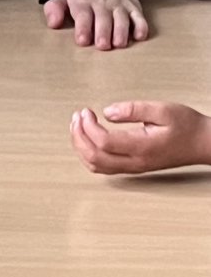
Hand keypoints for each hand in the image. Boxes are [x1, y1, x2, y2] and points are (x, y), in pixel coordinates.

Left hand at [44, 0, 146, 48]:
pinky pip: (139, 17)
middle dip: (103, 32)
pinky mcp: (134, 8)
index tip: (82, 40)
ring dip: (121, 31)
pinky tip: (140, 36)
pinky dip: (141, 26)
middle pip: (104, 18)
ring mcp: (119, 5)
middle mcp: (102, 3)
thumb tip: (53, 24)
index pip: (83, 14)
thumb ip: (54, 9)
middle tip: (102, 46)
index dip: (83, 27)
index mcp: (83, 1)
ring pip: (122, 18)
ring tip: (119, 44)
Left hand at [71, 102, 210, 173]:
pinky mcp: (134, 166)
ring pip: (97, 166)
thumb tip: (107, 112)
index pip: (104, 143)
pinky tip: (88, 138)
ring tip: (78, 125)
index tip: (86, 111)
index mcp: (142, 147)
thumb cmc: (186, 126)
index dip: (88, 126)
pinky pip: (104, 167)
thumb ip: (133, 110)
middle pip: (95, 158)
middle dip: (79, 136)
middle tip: (77, 116)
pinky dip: (89, 154)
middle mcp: (136, 162)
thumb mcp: (162, 109)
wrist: (202, 143)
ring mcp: (134, 167)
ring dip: (81, 146)